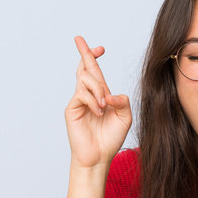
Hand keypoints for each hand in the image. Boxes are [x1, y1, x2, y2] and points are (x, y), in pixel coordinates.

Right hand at [65, 36, 131, 197]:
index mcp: (100, 95)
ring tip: (104, 105)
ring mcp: (79, 101)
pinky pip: (81, 94)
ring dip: (98, 88)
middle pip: (84, 68)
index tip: (100, 47)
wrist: (99, 157)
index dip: (94, 57)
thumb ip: (122, 101)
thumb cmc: (111, 139)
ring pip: (85, 79)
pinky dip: (92, 100)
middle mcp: (88, 95)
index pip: (95, 71)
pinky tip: (98, 112)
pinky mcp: (72, 109)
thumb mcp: (125, 117)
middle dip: (85, 53)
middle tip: (82, 40)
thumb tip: (110, 94)